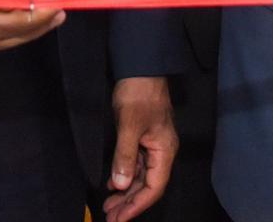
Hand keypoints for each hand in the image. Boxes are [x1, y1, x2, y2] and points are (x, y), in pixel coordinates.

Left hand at [103, 77, 177, 221]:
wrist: (141, 66)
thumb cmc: (138, 94)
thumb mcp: (129, 124)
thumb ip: (125, 156)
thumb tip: (120, 186)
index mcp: (164, 150)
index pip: (154, 187)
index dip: (136, 206)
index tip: (119, 219)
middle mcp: (162, 150)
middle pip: (148, 185)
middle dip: (129, 202)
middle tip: (109, 217)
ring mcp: (153, 143)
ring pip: (141, 176)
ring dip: (126, 192)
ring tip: (109, 206)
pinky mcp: (143, 136)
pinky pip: (137, 164)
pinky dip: (125, 176)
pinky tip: (113, 183)